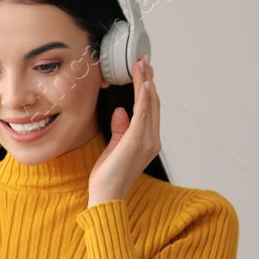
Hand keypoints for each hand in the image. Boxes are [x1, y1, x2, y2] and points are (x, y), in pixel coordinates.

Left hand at [87, 55, 159, 207]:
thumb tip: (121, 112)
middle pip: (153, 104)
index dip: (147, 90)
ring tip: (141, 65)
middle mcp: (152, 140)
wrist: (106, 196)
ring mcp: (147, 140)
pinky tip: (142, 83)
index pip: (149, 110)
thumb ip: (120, 129)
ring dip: (145, 83)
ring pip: (149, 105)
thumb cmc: (108, 177)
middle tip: (143, 62)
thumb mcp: (114, 147)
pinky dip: (143, 96)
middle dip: (148, 81)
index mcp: (148, 142)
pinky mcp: (136, 141)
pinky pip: (142, 113)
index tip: (143, 73)